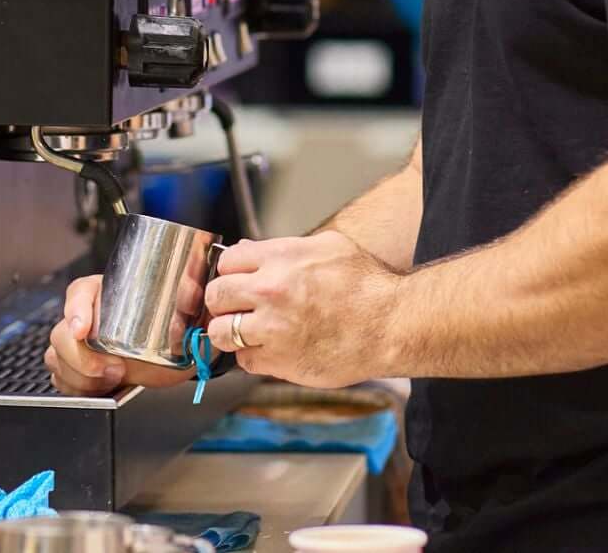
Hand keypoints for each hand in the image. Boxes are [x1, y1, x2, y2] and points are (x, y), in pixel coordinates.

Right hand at [45, 275, 195, 396]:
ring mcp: (79, 344)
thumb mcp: (188, 316)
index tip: (82, 329)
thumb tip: (213, 305)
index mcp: (108, 292)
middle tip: (112, 370)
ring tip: (111, 382)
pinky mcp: (78, 369)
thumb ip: (197, 305)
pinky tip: (100, 389)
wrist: (174, 359)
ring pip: (58, 358)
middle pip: (62, 333)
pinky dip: (78, 389)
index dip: (76, 310)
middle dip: (81, 357)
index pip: (80, 292)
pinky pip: (62, 380)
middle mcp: (88, 316)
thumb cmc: (176, 330)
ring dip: (80, 377)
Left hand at [203, 231, 407, 388]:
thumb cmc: (367, 285)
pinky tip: (269, 350)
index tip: (236, 281)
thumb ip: (284, 247)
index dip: (230, 272)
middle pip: (216, 296)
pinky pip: (245, 362)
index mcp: (280, 259)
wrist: (391, 325)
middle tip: (234, 307)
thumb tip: (250, 250)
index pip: (226, 262)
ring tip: (245, 332)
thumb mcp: (329, 246)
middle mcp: (270, 292)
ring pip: (220, 333)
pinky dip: (252, 358)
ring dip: (229, 333)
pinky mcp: (279, 361)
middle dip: (222, 302)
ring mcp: (272, 329)